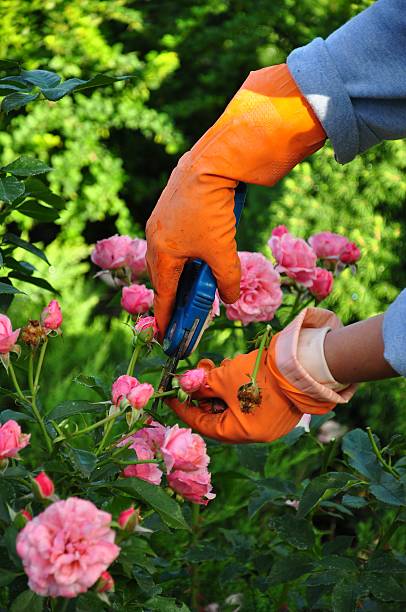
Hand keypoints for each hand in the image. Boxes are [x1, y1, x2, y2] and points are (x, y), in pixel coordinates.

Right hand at [146, 64, 324, 338]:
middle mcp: (155, 237)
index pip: (164, 293)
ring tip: (186, 283)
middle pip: (160, 274)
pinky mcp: (169, 204)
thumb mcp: (223, 251)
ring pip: (165, 254)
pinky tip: (192, 251)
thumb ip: (227, 280)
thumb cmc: (213, 211)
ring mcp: (159, 219)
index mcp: (163, 253)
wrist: (211, 163)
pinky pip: (170, 238)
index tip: (163, 333)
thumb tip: (232, 299)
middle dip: (169, 294)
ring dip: (175, 272)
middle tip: (177, 310)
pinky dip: (179, 252)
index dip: (165, 315)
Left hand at [168, 308, 356, 442]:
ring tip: (215, 367)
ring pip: (233, 406)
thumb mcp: (224, 380)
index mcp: (241, 433)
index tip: (171, 396)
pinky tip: (232, 369)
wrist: (300, 362)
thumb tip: (185, 387)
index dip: (184, 408)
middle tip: (194, 376)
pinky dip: (236, 388)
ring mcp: (268, 420)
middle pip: (218, 416)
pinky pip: (248, 401)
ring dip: (219, 387)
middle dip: (204, 394)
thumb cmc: (259, 376)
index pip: (203, 424)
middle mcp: (256, 433)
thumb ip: (202, 386)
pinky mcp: (276, 406)